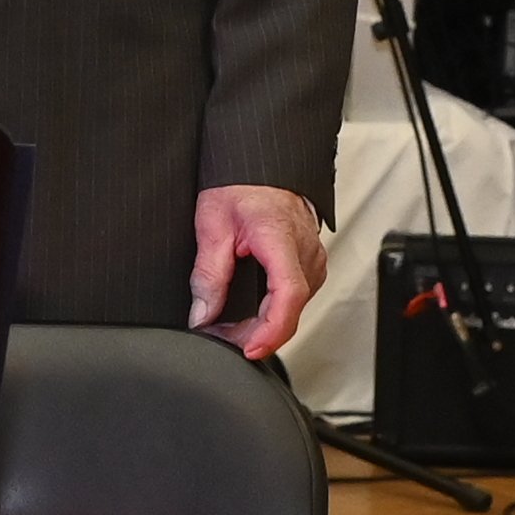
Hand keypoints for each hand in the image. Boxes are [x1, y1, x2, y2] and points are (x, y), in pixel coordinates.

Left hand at [189, 182, 325, 360]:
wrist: (261, 166)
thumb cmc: (241, 184)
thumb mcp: (212, 224)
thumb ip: (208, 273)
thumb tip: (202, 314)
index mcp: (281, 238)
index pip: (288, 294)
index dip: (270, 329)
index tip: (250, 348)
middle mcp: (305, 251)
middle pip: (290, 310)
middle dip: (254, 334)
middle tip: (217, 337)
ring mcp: (312, 258)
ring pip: (294, 308)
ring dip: (262, 325)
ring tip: (227, 327)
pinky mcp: (309, 263)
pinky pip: (295, 297)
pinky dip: (272, 311)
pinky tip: (248, 313)